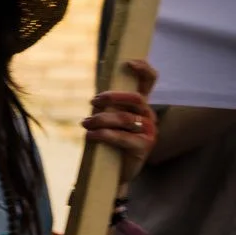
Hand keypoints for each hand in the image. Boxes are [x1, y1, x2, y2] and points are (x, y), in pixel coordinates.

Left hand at [85, 58, 158, 182]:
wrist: (113, 172)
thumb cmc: (110, 141)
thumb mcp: (109, 120)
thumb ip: (107, 106)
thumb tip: (96, 97)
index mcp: (141, 105)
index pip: (150, 81)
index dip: (143, 69)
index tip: (128, 62)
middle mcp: (149, 115)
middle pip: (135, 98)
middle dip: (112, 97)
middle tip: (93, 102)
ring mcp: (149, 131)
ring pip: (124, 118)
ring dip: (100, 119)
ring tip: (85, 123)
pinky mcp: (143, 146)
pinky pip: (121, 136)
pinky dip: (102, 134)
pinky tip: (90, 136)